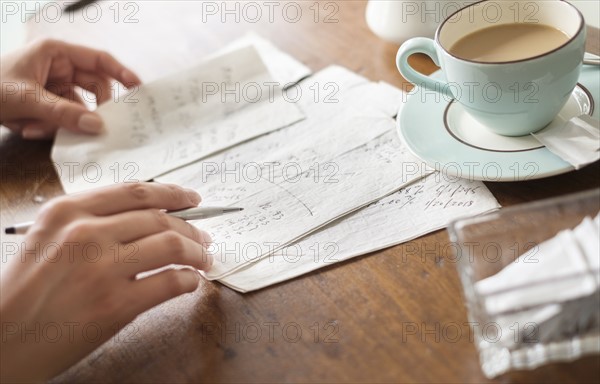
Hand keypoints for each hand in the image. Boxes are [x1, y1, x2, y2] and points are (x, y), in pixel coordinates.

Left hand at [0, 39, 140, 138]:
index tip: (138, 90)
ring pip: (78, 108)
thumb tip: (97, 125)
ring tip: (36, 128)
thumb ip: (64, 113)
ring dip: (63, 122)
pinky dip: (49, 127)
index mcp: (55, 53)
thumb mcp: (26, 99)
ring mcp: (53, 86)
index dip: (121, 74)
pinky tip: (27, 128)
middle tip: (93, 127)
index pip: (98, 60)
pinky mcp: (47, 104)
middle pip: (93, 89)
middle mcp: (58, 67)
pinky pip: (64, 118)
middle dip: (88, 109)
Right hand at [0, 183, 211, 381]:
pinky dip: (189, 281)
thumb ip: (91, 222)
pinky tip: (191, 283)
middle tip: (204, 237)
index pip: (136, 192)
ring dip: (197, 253)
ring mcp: (102, 269)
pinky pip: (170, 282)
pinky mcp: (115, 304)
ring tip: (204, 260)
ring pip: (172, 245)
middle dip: (192, 227)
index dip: (173, 193)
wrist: (2, 342)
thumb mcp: (48, 240)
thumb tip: (149, 217)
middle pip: (160, 218)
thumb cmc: (25, 292)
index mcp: (67, 211)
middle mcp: (86, 233)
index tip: (192, 199)